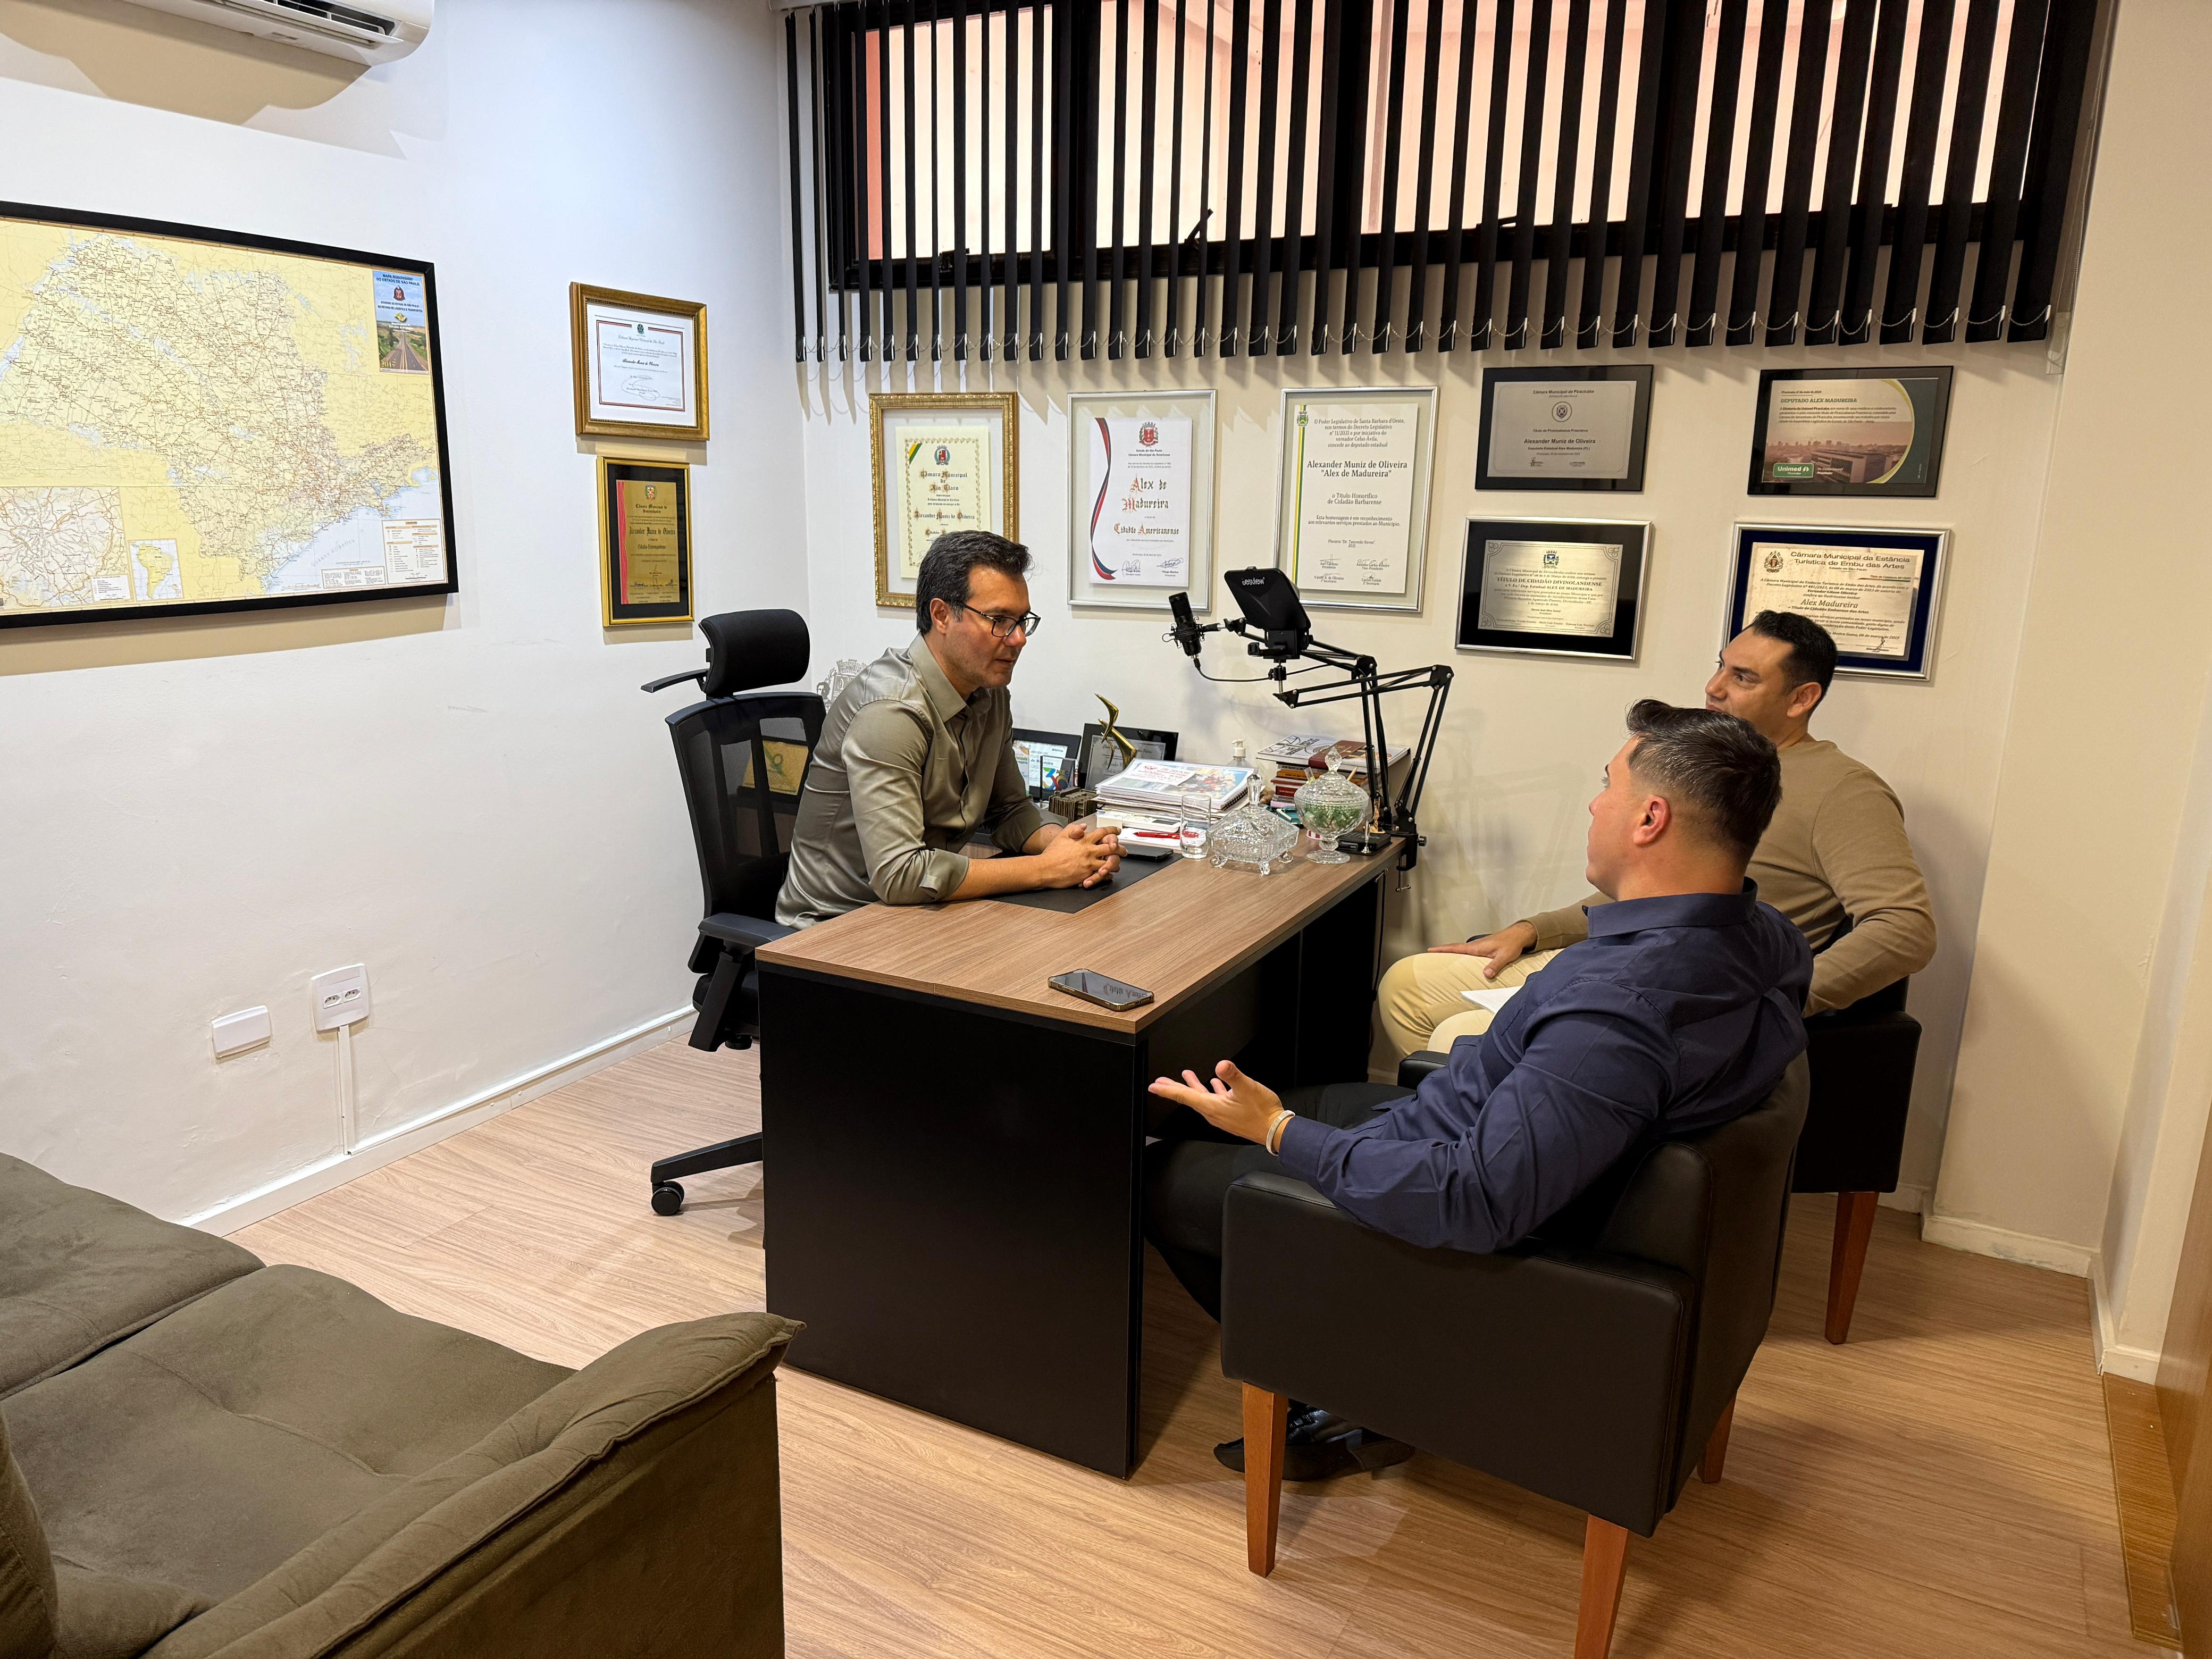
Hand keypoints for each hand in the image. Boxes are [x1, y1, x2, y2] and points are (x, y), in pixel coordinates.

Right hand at [1035, 821, 1120, 888]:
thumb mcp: (1062, 835)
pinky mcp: (1087, 874)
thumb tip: (1083, 826)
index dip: (1112, 831)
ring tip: (1116, 863)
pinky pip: (1103, 874)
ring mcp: (1089, 863)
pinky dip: (1107, 874)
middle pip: (1112, 847)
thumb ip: (1074, 829)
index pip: (1103, 832)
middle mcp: (1089, 851)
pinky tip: (1108, 873)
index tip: (1117, 831)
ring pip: (1110, 862)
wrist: (1045, 868)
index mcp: (1084, 840)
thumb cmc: (1052, 854)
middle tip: (1123, 850)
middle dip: (1120, 848)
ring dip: (1115, 862)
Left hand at [1146, 1060, 1282, 1144]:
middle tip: (1160, 1082)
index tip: (1154, 1086)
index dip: (1168, 1089)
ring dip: (1193, 1087)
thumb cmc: (1262, 1112)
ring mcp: (1222, 1115)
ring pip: (1202, 1099)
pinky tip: (1215, 1085)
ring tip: (1187, 1077)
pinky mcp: (1230, 1115)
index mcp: (1212, 1106)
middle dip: (1174, 1088)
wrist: (1275, 1131)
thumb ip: (1233, 1076)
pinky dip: (1211, 1091)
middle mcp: (1214, 1112)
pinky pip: (1215, 1101)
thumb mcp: (1247, 1088)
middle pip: (1189, 1098)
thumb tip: (1221, 1065)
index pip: (1184, 1096)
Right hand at [1428, 919, 1536, 979]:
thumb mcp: (1504, 956)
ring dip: (1450, 952)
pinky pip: (1468, 951)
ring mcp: (1479, 946)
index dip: (1442, 949)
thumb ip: (1495, 965)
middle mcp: (1476, 946)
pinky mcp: (1483, 948)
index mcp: (1477, 947)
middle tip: (1430, 954)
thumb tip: (1486, 974)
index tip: (1430, 950)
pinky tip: (1461, 959)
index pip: (1456, 948)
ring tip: (1441, 957)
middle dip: (1442, 950)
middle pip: (1455, 948)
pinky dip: (1460, 953)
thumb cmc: (1511, 944)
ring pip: (1461, 949)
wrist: (1519, 935)